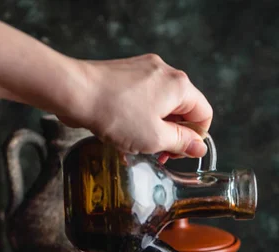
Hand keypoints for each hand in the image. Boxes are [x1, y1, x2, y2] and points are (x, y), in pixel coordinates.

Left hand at [58, 54, 212, 156]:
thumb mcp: (156, 138)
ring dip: (156, 128)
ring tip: (139, 145)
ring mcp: (144, 70)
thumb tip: (200, 146)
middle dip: (174, 134)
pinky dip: (140, 118)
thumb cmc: (116, 114)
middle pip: (183, 109)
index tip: (180, 152)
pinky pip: (144, 99)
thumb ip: (182, 143)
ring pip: (162, 106)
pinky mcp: (127, 74)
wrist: (74, 92)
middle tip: (159, 153)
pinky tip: (126, 132)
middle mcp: (165, 72)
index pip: (204, 114)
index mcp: (179, 86)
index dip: (196, 138)